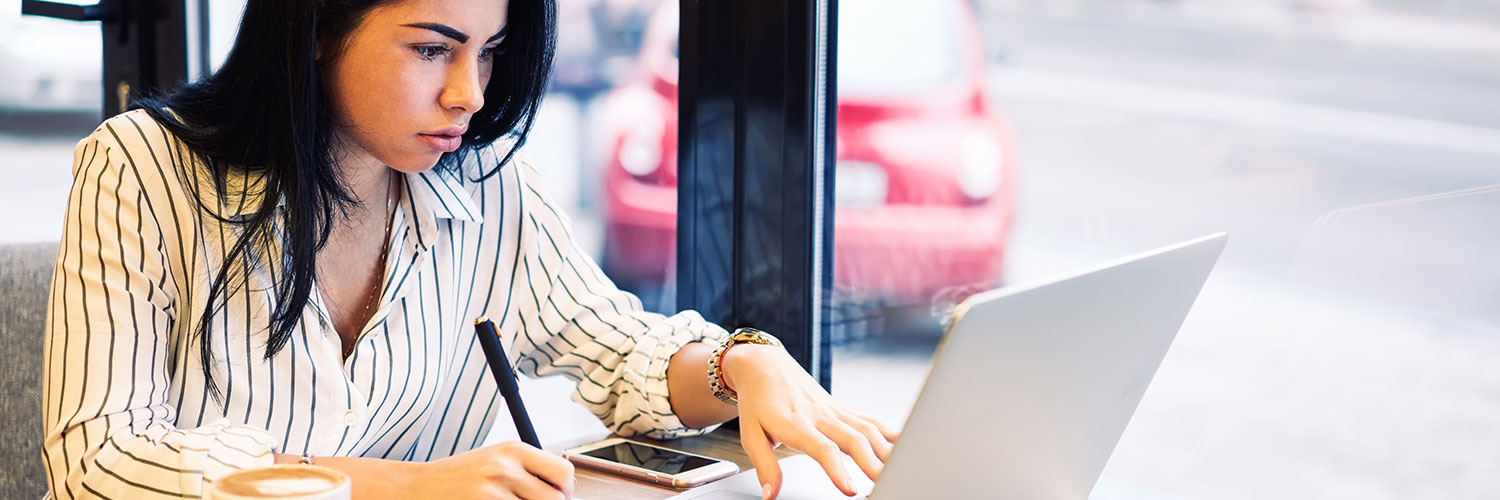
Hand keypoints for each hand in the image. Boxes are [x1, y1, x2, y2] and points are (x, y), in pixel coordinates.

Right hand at [408, 441, 575, 499]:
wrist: (415, 488)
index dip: (565, 491)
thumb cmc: (457, 478)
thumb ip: (527, 470)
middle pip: (556, 498)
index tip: (557, 497)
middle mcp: (506, 467)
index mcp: (514, 450)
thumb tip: (563, 489)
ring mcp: (494, 490)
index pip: (564, 472)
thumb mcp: (495, 460)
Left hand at [723, 345, 900, 498]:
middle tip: (887, 484)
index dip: (837, 469)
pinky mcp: (843, 409)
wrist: (764, 366)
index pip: (822, 448)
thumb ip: (765, 466)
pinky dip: (890, 433)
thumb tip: (771, 494)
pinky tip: (906, 445)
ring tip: (901, 471)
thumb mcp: (750, 435)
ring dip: (887, 450)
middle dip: (874, 463)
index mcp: (796, 423)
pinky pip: (871, 421)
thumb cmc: (758, 402)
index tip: (850, 490)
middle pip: (854, 439)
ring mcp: (835, 411)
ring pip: (868, 429)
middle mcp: (820, 415)